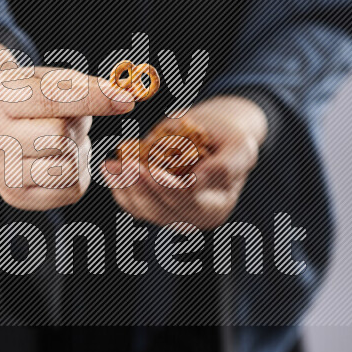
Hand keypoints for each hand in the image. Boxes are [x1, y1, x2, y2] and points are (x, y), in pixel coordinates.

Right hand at [0, 40, 134, 209]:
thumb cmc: (32, 93)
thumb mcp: (52, 78)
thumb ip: (85, 86)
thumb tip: (123, 99)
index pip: (51, 99)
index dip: (93, 100)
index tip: (126, 101)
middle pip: (60, 137)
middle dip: (77, 129)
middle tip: (70, 122)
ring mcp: (1, 170)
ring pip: (67, 168)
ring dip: (79, 154)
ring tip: (65, 141)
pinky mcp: (14, 195)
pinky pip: (70, 191)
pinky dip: (78, 175)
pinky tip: (61, 160)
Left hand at [105, 96, 267, 229]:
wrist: (217, 135)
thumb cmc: (231, 138)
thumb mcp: (241, 148)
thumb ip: (226, 167)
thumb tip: (197, 180)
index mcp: (217, 206)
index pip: (189, 201)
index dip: (167, 187)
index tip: (149, 170)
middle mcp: (193, 216)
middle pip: (163, 210)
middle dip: (142, 188)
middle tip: (127, 166)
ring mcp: (173, 214)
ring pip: (144, 210)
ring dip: (126, 188)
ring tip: (113, 167)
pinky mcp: (155, 205)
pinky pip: (134, 205)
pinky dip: (120, 189)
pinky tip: (110, 171)